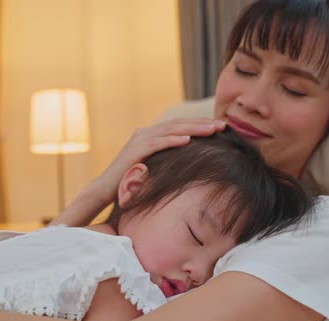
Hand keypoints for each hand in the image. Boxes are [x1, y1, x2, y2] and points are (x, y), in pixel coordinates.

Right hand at [91, 117, 225, 202]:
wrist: (105, 189)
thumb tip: (190, 162)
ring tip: (212, 130)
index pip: (179, 125)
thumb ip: (167, 160)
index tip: (220, 127)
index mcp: (150, 135)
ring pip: (171, 130)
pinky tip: (188, 141)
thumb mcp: (153, 167)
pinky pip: (157, 143)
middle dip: (202, 123)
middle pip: (178, 124)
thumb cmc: (131, 181)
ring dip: (193, 129)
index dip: (200, 124)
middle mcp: (145, 133)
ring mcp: (139, 140)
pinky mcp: (135, 150)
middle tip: (223, 125)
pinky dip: (173, 140)